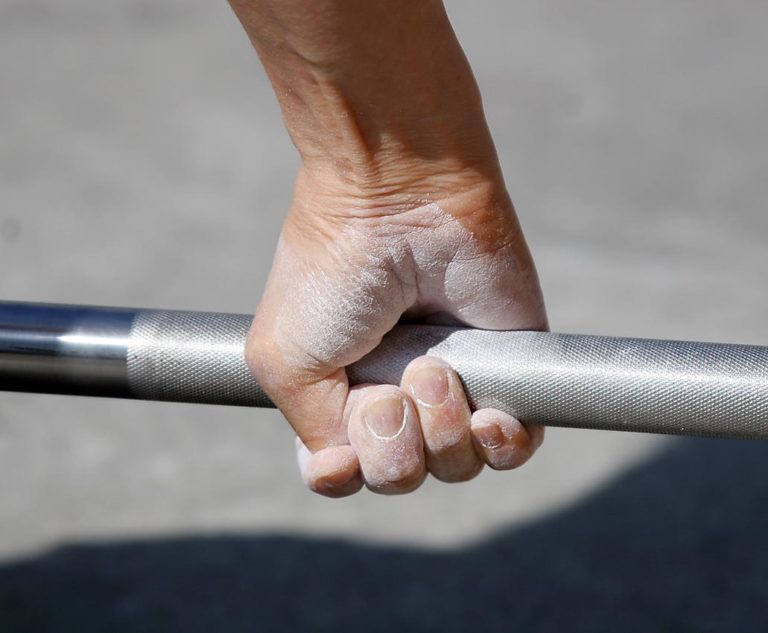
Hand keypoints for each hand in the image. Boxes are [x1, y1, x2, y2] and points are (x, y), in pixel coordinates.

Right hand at [246, 168, 546, 495]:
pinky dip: (503, 443)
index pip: (343, 474)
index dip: (343, 477)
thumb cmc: (334, 275)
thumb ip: (312, 430)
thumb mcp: (284, 360)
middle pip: (401, 477)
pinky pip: (513, 448)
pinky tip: (489, 413)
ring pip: (455, 466)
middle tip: (389, 386)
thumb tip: (348, 467)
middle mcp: (395, 398)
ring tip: (434, 365)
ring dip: (442, 428)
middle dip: (393, 447)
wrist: (401, 208)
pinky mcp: (506, 372)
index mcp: (337, 396)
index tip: (340, 457)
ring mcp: (452, 388)